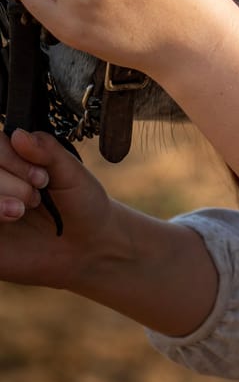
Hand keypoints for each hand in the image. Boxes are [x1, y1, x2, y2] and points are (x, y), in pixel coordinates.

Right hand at [0, 129, 111, 288]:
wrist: (86, 247)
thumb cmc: (81, 204)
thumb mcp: (71, 171)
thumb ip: (46, 149)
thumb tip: (17, 134)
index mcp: (16, 158)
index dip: (10, 158)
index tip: (41, 178)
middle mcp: (0, 179)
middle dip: (8, 182)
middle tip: (35, 197)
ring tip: (20, 211)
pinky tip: (9, 219)